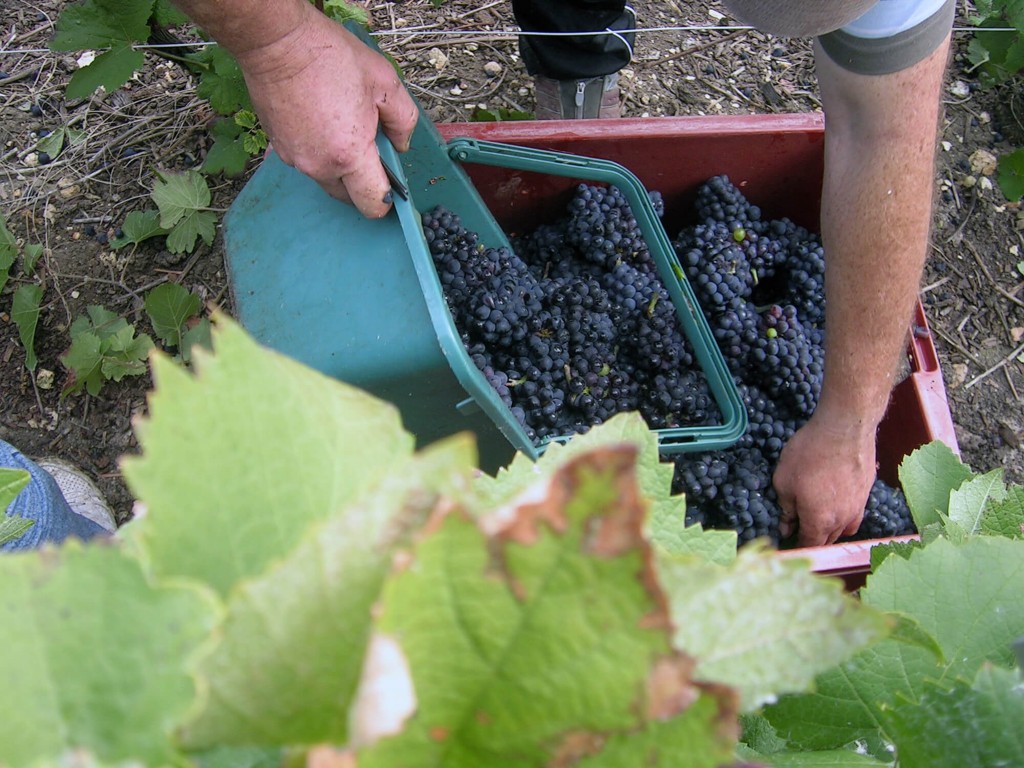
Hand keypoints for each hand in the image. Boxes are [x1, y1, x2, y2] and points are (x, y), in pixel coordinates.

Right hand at [236, 9, 417, 217]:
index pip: (373, 204)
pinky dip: (318, 152)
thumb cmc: (329, 57)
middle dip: (362, 181)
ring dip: (339, 166)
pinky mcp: (278, 149)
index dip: (387, 200)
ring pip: (326, 179)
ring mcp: (294, 159)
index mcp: (349, 155)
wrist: (278, 42)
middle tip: (369, 146)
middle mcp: (319, 166)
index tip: (391, 185)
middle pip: (348, 196)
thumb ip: (403, 121)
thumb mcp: (385, 82)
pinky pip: (306, 161)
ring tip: (343, 127)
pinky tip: (321, 123)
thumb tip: (401, 144)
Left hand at [773, 408, 876, 546]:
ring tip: (815, 521)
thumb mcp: (784, 480)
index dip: (798, 548)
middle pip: (827, 541)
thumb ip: (786, 509)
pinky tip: (834, 506)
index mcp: (819, 521)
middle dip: (812, 540)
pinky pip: (854, 515)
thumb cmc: (810, 453)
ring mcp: (857, 508)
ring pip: (842, 530)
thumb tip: (787, 527)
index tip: (789, 544)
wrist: (845, 428)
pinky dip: (843, 518)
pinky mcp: (866, 494)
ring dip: (829, 530)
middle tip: (798, 531)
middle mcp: (842, 520)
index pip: (809, 545)